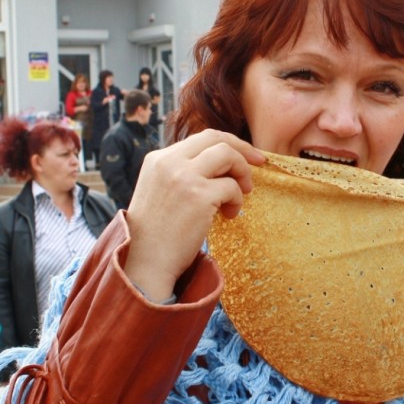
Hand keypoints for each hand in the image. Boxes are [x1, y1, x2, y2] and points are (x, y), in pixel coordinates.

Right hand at [124, 130, 264, 300]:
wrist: (145, 265)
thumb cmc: (157, 234)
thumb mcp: (161, 191)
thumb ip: (182, 173)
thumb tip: (222, 164)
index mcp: (157, 159)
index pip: (200, 138)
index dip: (228, 144)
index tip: (246, 155)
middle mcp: (169, 162)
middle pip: (216, 138)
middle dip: (243, 148)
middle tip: (259, 163)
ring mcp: (183, 177)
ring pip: (227, 155)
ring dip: (242, 173)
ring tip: (241, 194)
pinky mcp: (199, 195)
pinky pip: (232, 187)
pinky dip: (237, 200)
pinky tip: (228, 215)